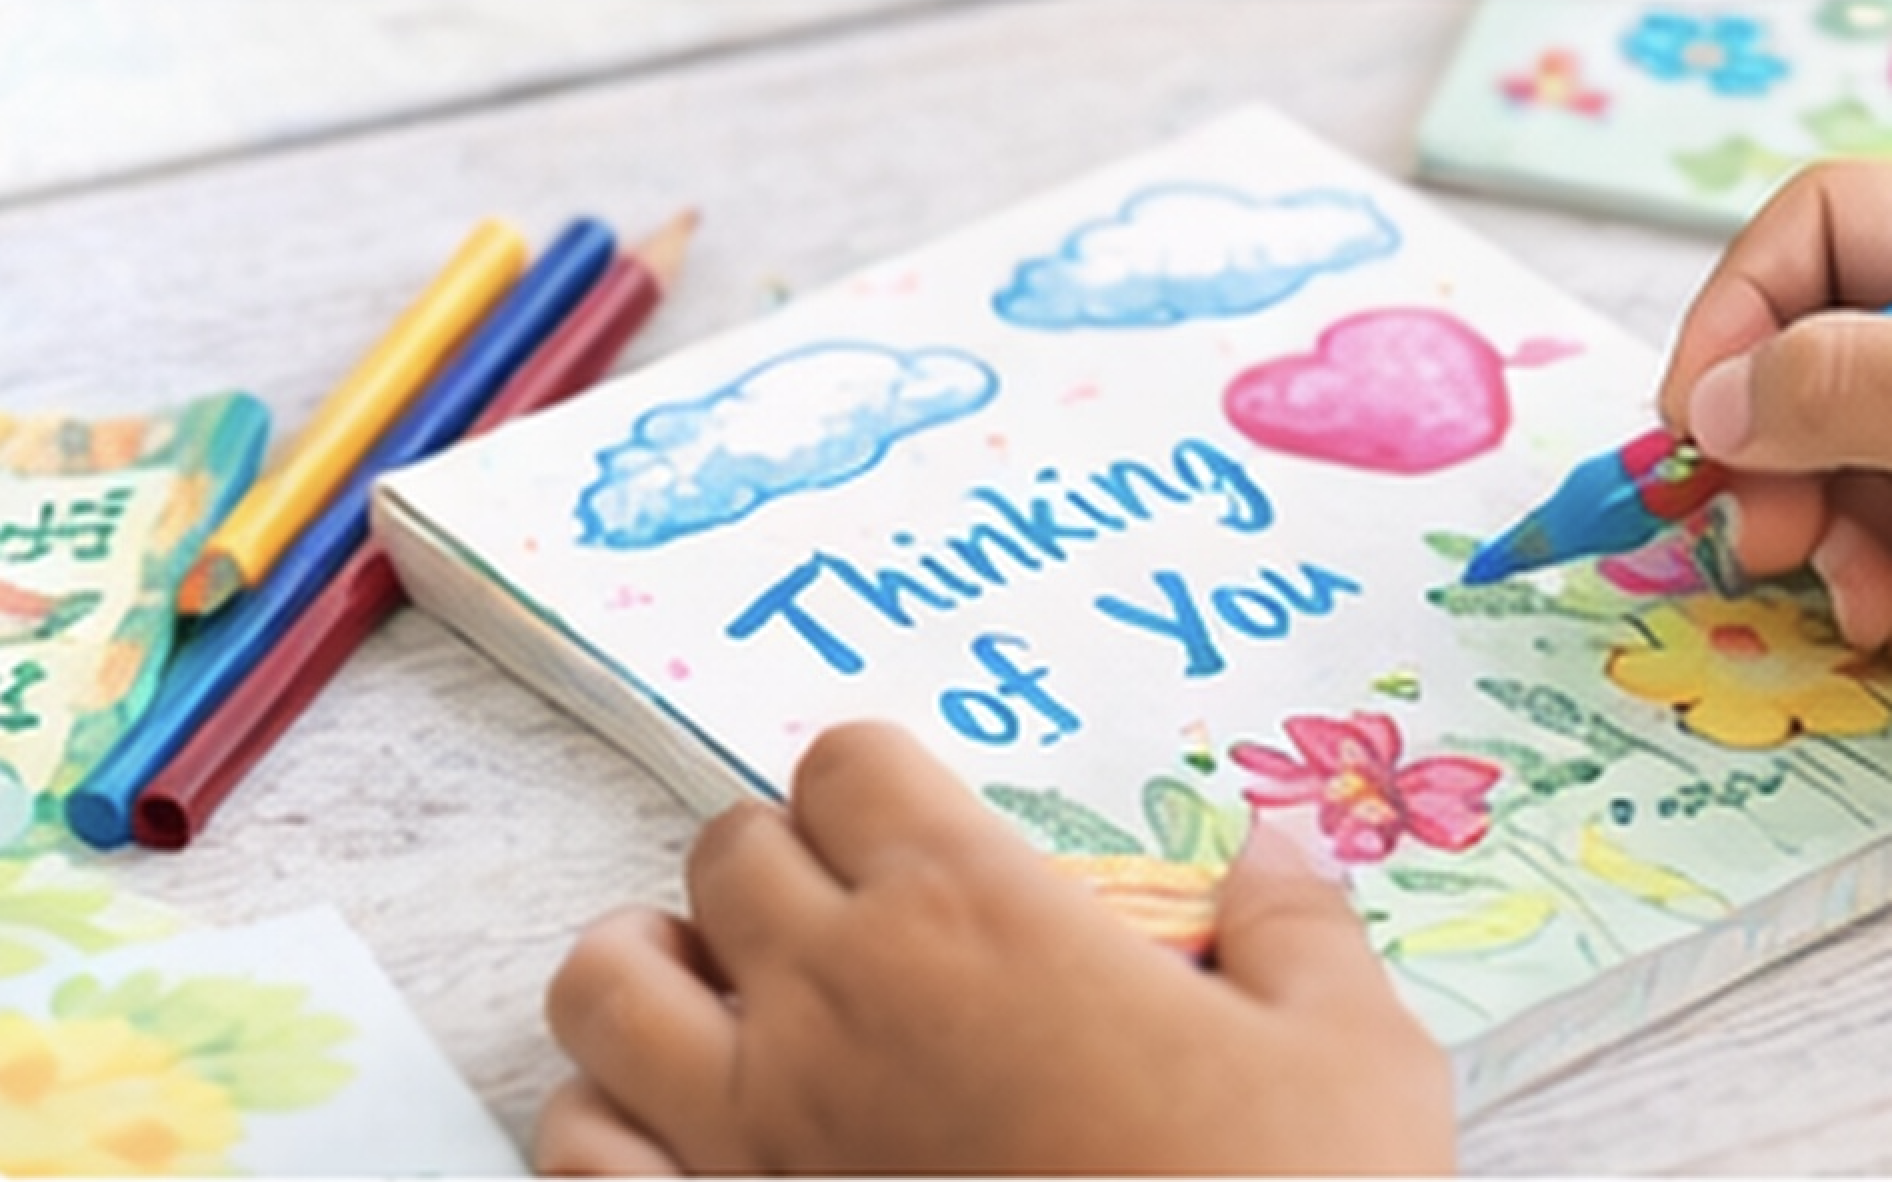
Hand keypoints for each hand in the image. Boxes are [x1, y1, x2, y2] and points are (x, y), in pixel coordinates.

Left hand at [535, 721, 1453, 1173]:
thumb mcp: (1351, 1059)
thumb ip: (1296, 927)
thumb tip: (1266, 850)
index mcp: (973, 915)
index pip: (846, 766)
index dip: (876, 783)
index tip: (916, 830)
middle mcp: (834, 999)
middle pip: (725, 853)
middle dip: (780, 863)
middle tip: (845, 918)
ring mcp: (750, 1132)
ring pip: (604, 985)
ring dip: (652, 971)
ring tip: (722, 1002)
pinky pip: (580, 1151)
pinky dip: (605, 1129)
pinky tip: (677, 1142)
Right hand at [1659, 161, 1891, 647]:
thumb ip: (1846, 385)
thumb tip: (1717, 407)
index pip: (1810, 226)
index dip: (1733, 319)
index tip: (1701, 430)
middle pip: (1816, 353)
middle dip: (1772, 456)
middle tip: (1766, 536)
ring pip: (1850, 449)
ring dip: (1824, 533)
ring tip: (1849, 599)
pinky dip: (1876, 561)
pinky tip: (1883, 610)